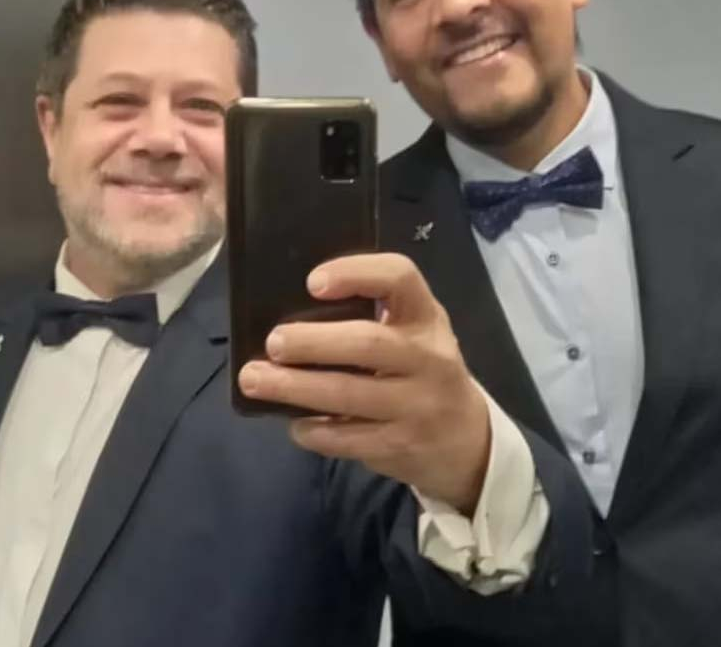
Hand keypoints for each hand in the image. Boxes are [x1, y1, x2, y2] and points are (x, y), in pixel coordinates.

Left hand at [237, 253, 490, 512]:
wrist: (467, 439)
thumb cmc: (421, 368)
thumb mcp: (413, 331)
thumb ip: (370, 314)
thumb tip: (290, 308)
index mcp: (425, 315)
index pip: (400, 278)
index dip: (355, 273)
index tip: (313, 282)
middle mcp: (428, 356)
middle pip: (368, 343)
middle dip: (313, 342)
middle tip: (273, 342)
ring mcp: (417, 405)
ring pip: (351, 395)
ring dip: (296, 388)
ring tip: (254, 380)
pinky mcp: (402, 446)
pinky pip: (349, 439)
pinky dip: (315, 431)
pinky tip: (294, 423)